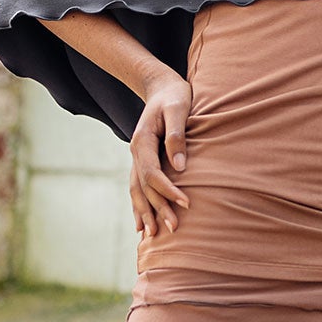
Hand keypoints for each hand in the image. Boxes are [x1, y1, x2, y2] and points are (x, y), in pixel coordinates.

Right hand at [129, 71, 190, 238]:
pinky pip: (138, 188)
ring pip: (137, 191)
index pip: (152, 173)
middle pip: (143, 187)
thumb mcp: (178, 108)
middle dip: (157, 208)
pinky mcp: (144, 161)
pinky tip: (141, 224)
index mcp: (142, 141)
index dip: (168, 190)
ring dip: (145, 212)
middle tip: (173, 229)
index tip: (186, 203)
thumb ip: (177, 135)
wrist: (161, 86)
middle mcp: (136, 152)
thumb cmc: (174, 95)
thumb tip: (180, 166)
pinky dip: (139, 206)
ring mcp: (137, 158)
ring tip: (152, 235)